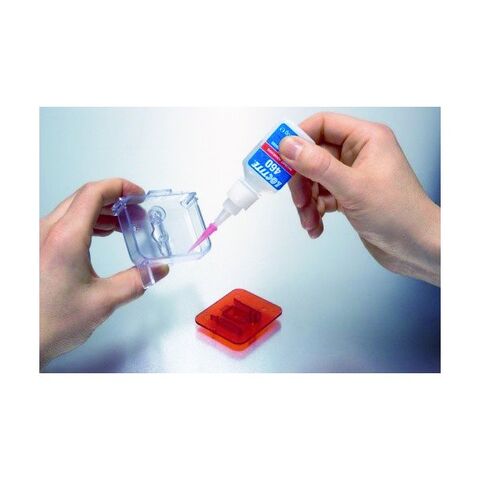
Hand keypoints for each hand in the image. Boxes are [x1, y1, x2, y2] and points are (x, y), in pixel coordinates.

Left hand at [40, 178, 168, 367]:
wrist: (21, 342)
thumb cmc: (49, 323)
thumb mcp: (104, 301)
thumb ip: (136, 281)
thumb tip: (157, 270)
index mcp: (65, 238)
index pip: (94, 193)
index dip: (120, 187)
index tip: (138, 194)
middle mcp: (47, 232)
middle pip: (84, 197)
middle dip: (115, 199)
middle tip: (136, 211)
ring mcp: (39, 239)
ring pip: (73, 208)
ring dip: (101, 211)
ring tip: (122, 224)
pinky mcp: (37, 248)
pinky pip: (64, 222)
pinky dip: (86, 221)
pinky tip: (100, 234)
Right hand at [279, 113, 439, 285]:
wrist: (417, 248)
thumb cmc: (400, 214)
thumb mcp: (353, 188)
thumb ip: (318, 165)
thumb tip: (288, 146)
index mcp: (366, 138)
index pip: (322, 125)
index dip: (298, 139)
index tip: (279, 157)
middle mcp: (358, 153)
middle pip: (313, 155)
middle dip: (301, 180)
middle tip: (297, 200)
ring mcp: (352, 175)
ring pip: (314, 179)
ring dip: (306, 201)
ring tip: (309, 220)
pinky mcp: (348, 195)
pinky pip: (320, 196)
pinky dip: (314, 211)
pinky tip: (316, 226)